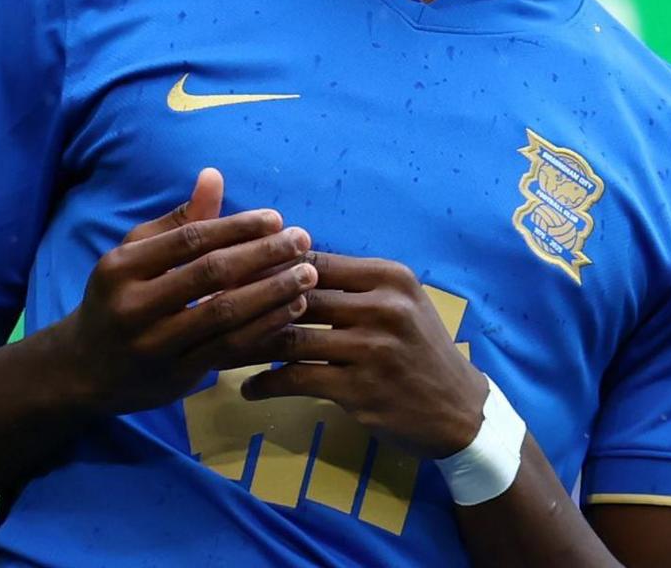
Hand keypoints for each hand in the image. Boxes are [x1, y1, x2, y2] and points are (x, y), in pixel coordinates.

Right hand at [54, 168, 317, 415]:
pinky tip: (291, 310)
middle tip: (303, 240)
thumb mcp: (135, 255)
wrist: (84, 370)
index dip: (236, 227)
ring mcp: (155, 345)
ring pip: (224, 314)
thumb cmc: (118, 298)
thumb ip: (177, 220)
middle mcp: (133, 306)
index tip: (276, 218)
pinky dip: (264, 327)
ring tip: (307, 275)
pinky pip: (229, 348)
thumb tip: (214, 175)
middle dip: (263, 254)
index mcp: (121, 268)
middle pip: (210, 274)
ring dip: (272, 293)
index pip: (189, 240)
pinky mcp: (175, 375)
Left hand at [236, 252, 488, 458]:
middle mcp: (382, 306)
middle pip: (296, 295)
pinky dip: (266, 383)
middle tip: (211, 309)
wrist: (459, 410)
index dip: (269, 265)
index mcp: (388, 276)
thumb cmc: (421, 351)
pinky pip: (297, 380)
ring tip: (221, 349)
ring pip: (291, 338)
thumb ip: (353, 285)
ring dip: (250, 345)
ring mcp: (371, 349)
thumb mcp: (400, 303)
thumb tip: (287, 262)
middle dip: (249, 302)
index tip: (232, 273)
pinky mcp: (360, 389)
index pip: (313, 260)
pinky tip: (249, 387)